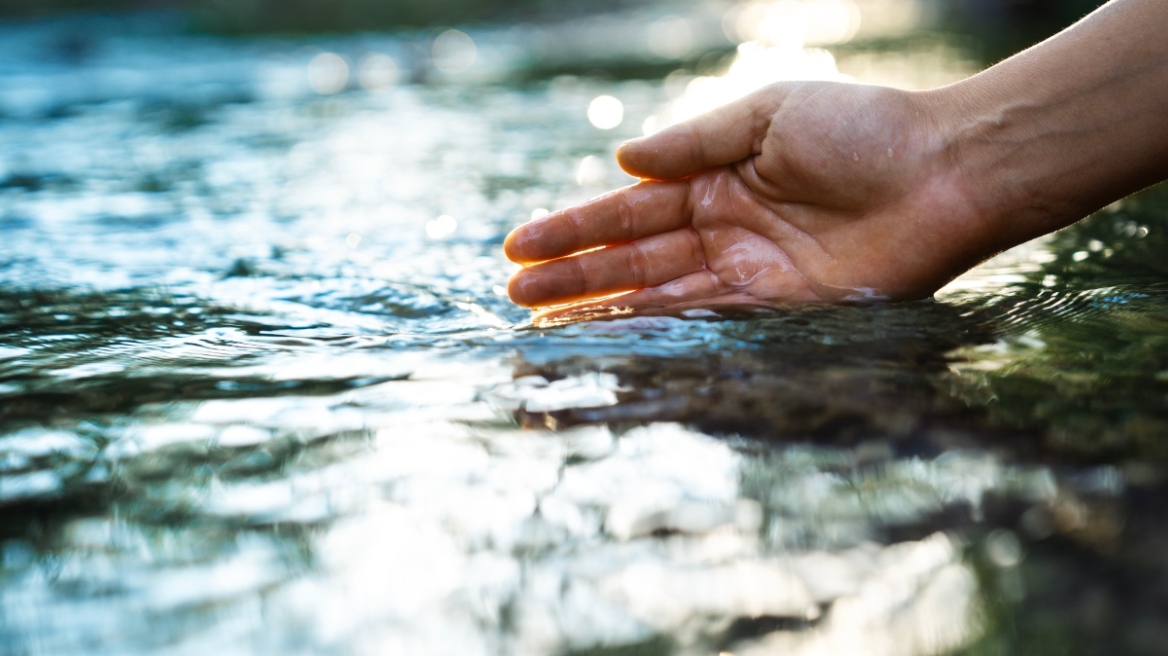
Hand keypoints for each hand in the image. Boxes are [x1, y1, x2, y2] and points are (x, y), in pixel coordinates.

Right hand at [504, 82, 1000, 313]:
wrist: (945, 171)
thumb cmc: (863, 129)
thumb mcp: (767, 115)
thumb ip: (694, 142)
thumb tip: (622, 161)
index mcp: (716, 179)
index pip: (629, 210)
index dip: (574, 228)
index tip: (518, 244)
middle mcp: (724, 228)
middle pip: (634, 258)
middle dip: (574, 275)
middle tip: (515, 294)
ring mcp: (749, 272)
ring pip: (660, 294)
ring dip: (602, 308)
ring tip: (543, 321)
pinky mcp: (782, 309)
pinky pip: (708, 319)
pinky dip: (661, 327)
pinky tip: (615, 334)